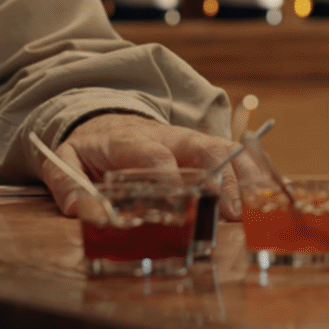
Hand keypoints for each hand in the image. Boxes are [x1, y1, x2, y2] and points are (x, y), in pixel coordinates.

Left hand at [43, 114, 266, 217]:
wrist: (104, 116)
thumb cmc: (89, 145)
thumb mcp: (64, 159)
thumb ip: (67, 183)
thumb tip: (84, 213)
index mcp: (130, 140)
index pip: (153, 153)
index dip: (169, 175)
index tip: (180, 201)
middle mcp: (167, 137)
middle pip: (201, 148)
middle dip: (220, 177)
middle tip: (230, 213)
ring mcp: (188, 140)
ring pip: (223, 148)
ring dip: (243, 176)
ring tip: (254, 209)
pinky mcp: (202, 146)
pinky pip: (233, 153)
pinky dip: (251, 171)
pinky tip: (263, 194)